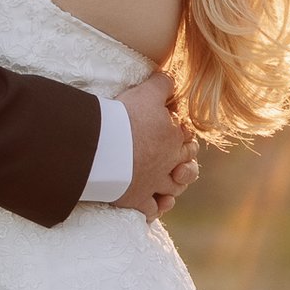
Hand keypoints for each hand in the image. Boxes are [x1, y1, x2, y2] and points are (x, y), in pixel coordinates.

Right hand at [115, 76, 199, 215]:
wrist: (102, 146)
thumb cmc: (125, 117)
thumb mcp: (147, 92)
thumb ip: (162, 84)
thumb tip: (170, 79)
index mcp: (174, 139)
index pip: (187, 139)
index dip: (183, 135)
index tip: (176, 132)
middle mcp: (168, 164)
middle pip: (186, 167)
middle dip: (185, 163)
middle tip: (177, 160)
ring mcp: (154, 184)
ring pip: (173, 189)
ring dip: (174, 187)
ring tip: (170, 182)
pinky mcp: (136, 200)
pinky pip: (150, 210)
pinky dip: (155, 209)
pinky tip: (154, 204)